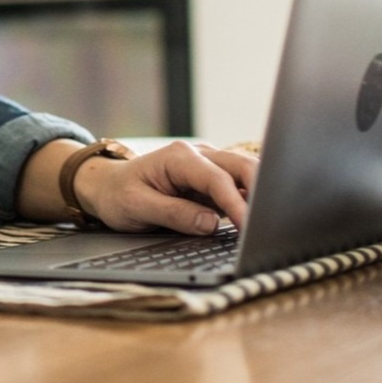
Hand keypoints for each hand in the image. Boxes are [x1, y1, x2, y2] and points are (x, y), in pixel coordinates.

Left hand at [74, 140, 257, 234]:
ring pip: (246, 174)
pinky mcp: (213, 181)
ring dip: (260, 193)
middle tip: (274, 221)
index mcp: (178, 157)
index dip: (237, 203)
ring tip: (273, 221)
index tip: (249, 227)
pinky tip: (260, 219)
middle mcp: (198, 155)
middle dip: (262, 190)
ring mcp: (208, 166)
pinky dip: (252, 200)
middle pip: (242, 167)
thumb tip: (210, 223)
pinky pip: (239, 187)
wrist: (107, 186)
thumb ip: (174, 214)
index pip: (217, 179)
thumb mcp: (136, 207)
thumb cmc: (118, 194)